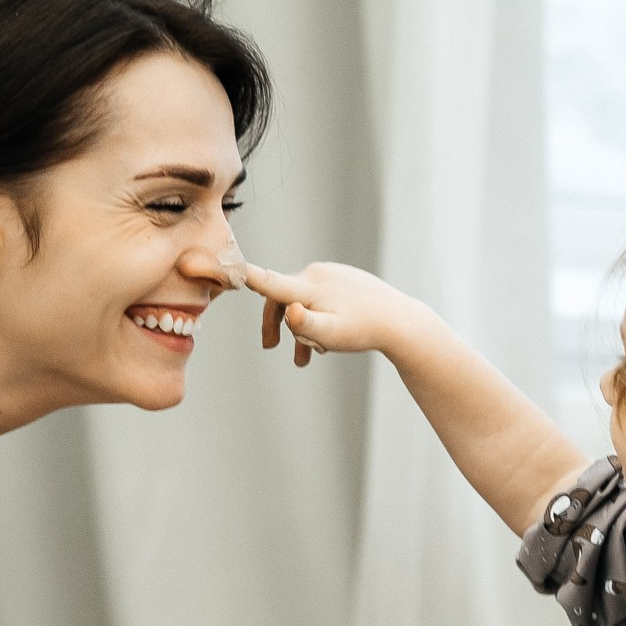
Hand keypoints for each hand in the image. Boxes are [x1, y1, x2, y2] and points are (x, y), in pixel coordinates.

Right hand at [246, 262, 424, 367]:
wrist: (400, 321)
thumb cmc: (363, 330)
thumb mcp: (331, 334)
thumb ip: (306, 325)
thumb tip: (290, 312)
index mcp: (308, 286)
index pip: (270, 282)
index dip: (246, 275)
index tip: (225, 265)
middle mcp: (316, 273)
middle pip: (283, 297)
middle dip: (275, 323)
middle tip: (270, 347)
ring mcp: (331, 274)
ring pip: (303, 301)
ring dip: (300, 328)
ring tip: (304, 360)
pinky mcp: (343, 279)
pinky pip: (320, 299)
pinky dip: (317, 319)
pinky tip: (326, 343)